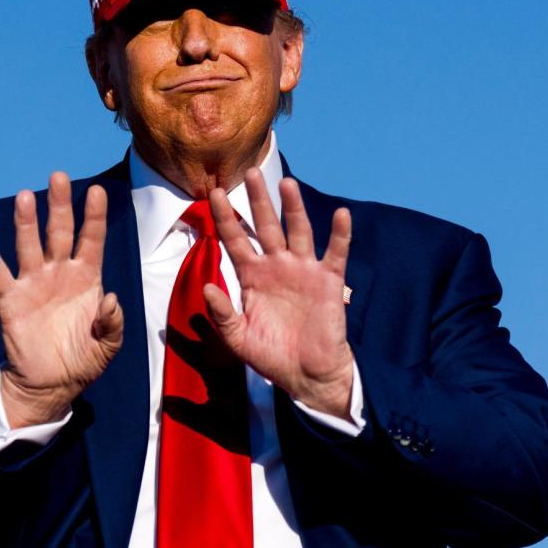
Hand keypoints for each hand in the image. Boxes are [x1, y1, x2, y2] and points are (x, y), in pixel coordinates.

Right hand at [0, 172, 123, 426]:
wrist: (51, 384)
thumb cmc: (83, 360)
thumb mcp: (108, 346)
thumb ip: (113, 324)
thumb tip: (111, 300)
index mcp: (86, 278)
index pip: (91, 239)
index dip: (94, 216)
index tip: (96, 190)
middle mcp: (59, 273)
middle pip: (59, 232)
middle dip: (59, 205)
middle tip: (57, 177)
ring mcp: (33, 283)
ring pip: (29, 245)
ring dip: (26, 222)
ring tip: (24, 196)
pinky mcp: (10, 300)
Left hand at [204, 169, 354, 418]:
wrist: (307, 375)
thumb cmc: (270, 356)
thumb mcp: (238, 338)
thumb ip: (221, 313)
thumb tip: (207, 287)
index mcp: (252, 276)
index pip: (236, 240)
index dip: (226, 218)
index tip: (216, 194)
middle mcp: (277, 266)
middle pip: (265, 226)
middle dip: (258, 200)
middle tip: (249, 172)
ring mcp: (304, 270)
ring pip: (298, 231)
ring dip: (293, 208)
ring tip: (286, 183)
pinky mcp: (328, 281)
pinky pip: (335, 253)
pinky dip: (340, 234)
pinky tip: (341, 214)